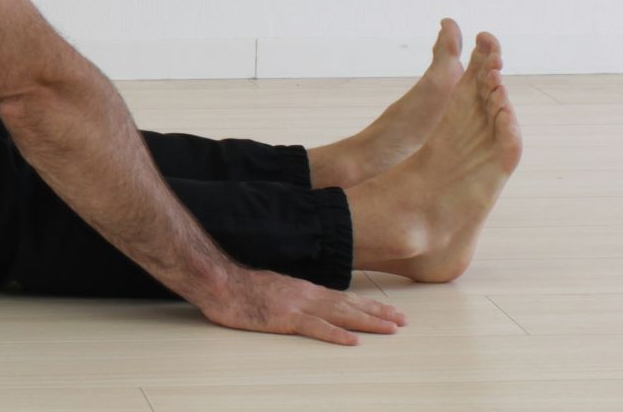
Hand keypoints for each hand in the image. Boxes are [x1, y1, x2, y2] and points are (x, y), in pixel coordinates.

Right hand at [198, 266, 406, 344]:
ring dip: (367, 322)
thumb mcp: (274, 289)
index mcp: (304, 290)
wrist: (220, 281)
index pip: (344, 298)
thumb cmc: (241, 288)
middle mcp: (307, 295)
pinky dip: (336, 334)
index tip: (389, 312)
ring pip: (340, 315)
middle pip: (349, 305)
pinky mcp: (284, 318)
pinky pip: (315, 328)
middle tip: (402, 321)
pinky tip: (352, 341)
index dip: (368, 305)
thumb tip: (307, 305)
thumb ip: (293, 297)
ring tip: (390, 328)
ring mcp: (297, 306)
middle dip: (378, 313)